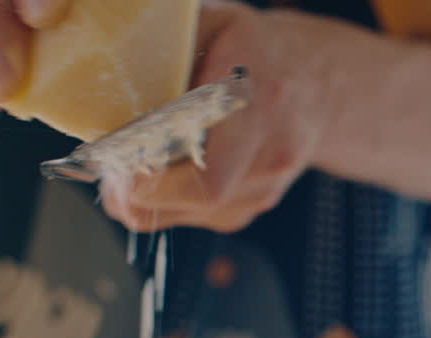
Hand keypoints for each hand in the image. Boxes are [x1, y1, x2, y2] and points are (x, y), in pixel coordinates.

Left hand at [100, 1, 332, 232]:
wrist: (320, 83)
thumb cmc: (256, 50)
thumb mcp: (215, 26)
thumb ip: (167, 47)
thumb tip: (110, 68)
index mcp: (260, 102)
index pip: (206, 176)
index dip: (151, 179)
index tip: (114, 163)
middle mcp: (273, 153)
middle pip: (197, 201)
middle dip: (141, 196)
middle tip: (110, 177)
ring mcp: (268, 185)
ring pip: (194, 215)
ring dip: (153, 201)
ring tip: (130, 171)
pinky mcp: (258, 203)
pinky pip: (203, 218)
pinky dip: (174, 202)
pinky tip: (166, 173)